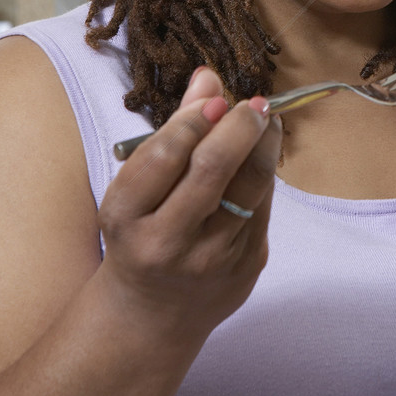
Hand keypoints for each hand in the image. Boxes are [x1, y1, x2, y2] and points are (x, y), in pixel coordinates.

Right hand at [97, 66, 281, 340]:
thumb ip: (173, 131)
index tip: (216, 98)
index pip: (164, 158)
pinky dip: (263, 176)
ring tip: (268, 121)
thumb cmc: (138, 236)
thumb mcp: (136, 189)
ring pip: (250, 188)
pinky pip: (262, 208)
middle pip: (211, 170)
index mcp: (127, 219)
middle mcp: (167, 244)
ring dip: (264, 146)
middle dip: (239, 128)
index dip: (194, 121)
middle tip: (254, 104)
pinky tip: (261, 158)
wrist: (149, 317)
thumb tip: (208, 77)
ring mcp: (211, 261)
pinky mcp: (246, 268)